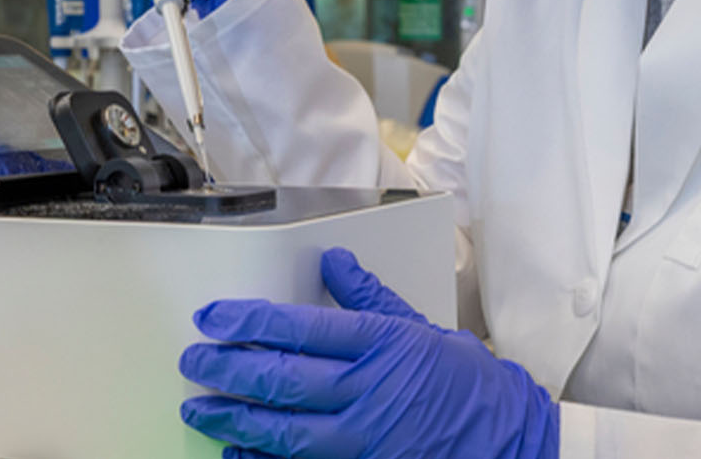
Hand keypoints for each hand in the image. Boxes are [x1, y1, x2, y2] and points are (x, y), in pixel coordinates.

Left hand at [178, 248, 558, 458]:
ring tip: (199, 408)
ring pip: (285, 430)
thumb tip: (334, 261)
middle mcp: (370, 390)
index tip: (213, 317)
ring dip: (234, 418)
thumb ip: (371, 297)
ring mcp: (365, 437)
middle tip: (193, 359)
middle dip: (228, 368)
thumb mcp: (420, 327)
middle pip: (284, 379)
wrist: (507, 439)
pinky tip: (236, 450)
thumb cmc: (465, 382)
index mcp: (383, 345)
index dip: (250, 322)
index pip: (303, 329)